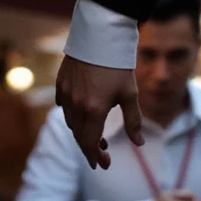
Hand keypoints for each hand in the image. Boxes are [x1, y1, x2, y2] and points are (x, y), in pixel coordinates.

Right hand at [56, 56, 142, 170]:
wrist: (100, 36)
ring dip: (83, 133)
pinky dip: (73, 116)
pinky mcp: (61, 83)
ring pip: (71, 122)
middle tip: (102, 157)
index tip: (103, 165)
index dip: (95, 156)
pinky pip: (63, 107)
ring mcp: (65, 93)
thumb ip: (134, 121)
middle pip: (79, 136)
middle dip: (90, 150)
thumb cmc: (118, 65)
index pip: (90, 142)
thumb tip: (140, 143)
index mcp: (93, 109)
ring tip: (98, 137)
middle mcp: (76, 104)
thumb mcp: (130, 94)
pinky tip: (83, 116)